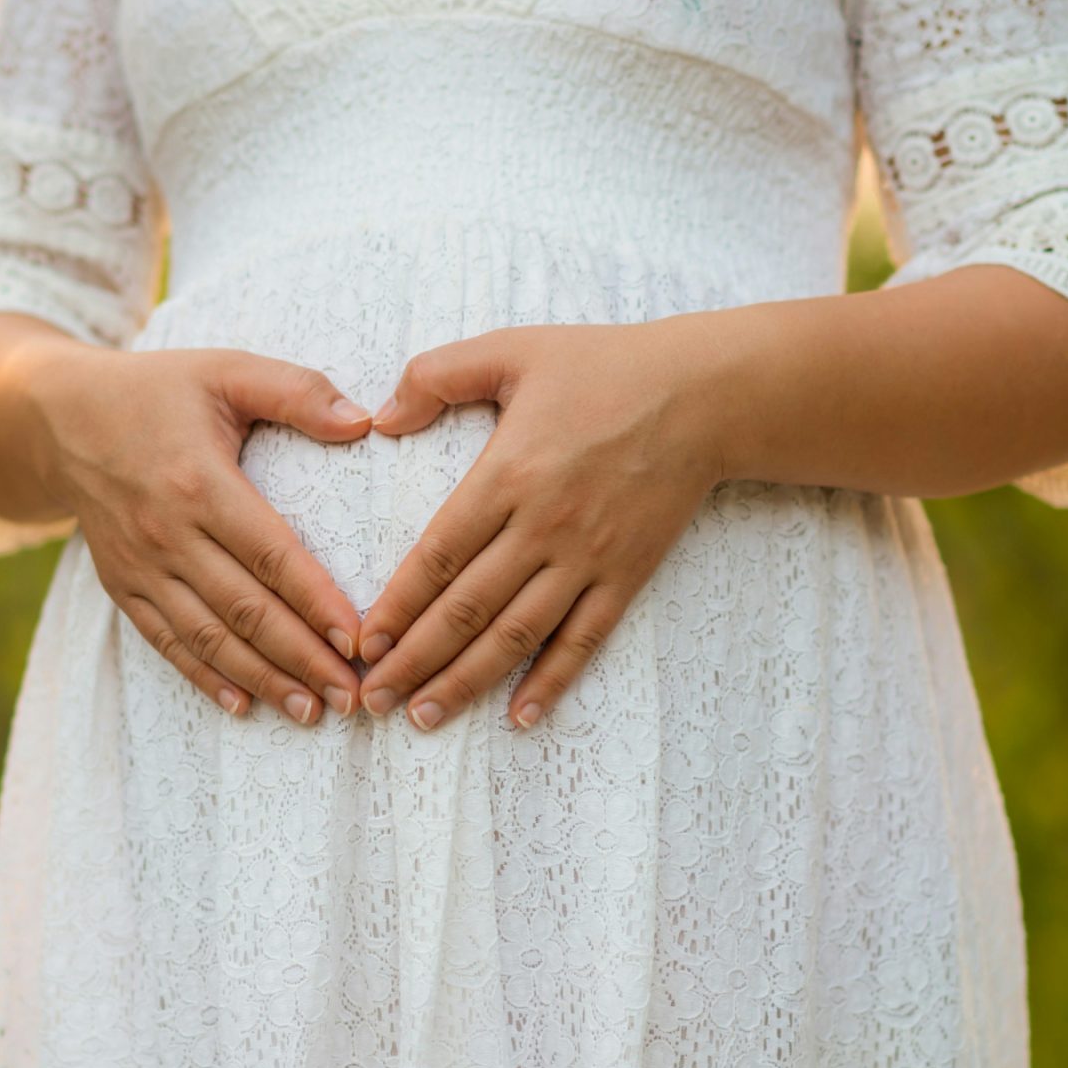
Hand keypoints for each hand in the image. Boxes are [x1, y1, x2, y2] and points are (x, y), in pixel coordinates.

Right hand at [25, 339, 373, 721]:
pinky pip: (166, 642)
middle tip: (353, 696)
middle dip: (303, 659)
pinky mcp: (122, 586)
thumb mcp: (225, 370)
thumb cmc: (157, 390)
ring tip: (311, 711)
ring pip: (209, 637)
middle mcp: (167, 534)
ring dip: (263, 679)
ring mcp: (140, 566)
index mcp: (199, 482)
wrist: (58, 416)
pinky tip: (242, 705)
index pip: (270, 555)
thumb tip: (364, 422)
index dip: (316, 602)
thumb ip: (296, 390)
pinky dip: (204, 677)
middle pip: (245, 609)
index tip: (359, 640)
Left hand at [354, 320, 724, 730]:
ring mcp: (588, 558)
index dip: (397, 605)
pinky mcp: (626, 576)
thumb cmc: (605, 367)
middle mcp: (543, 527)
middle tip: (372, 700)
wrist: (704, 395)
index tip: (362, 643)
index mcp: (507, 475)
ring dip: (466, 682)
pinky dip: (551, 681)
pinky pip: (583, 640)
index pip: (438, 556)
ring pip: (516, 636)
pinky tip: (520, 716)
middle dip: (414, 661)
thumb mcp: (512, 350)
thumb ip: (437, 375)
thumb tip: (380, 418)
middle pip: (467, 610)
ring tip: (423, 718)